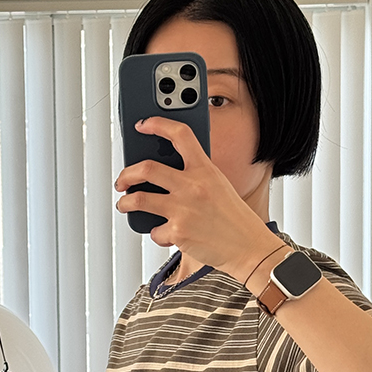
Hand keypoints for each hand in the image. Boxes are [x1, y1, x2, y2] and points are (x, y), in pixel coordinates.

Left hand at [114, 116, 283, 280]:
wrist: (248, 247)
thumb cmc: (234, 218)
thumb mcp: (219, 186)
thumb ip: (196, 175)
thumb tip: (165, 174)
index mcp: (205, 169)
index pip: (180, 135)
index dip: (157, 124)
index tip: (142, 125)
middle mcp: (192, 186)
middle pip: (147, 168)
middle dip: (126, 173)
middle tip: (123, 180)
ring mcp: (183, 209)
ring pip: (139, 199)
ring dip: (125, 202)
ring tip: (124, 204)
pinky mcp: (178, 232)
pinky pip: (155, 231)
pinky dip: (157, 233)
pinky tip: (165, 233)